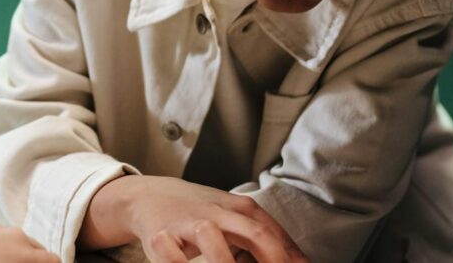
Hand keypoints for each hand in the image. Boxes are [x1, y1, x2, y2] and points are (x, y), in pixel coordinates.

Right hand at [79, 175, 307, 262]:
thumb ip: (266, 239)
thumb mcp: (235, 218)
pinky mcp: (161, 236)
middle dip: (272, 259)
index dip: (289, 258)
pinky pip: (170, 253)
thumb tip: (302, 262)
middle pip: (251, 232)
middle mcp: (216, 213)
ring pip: (210, 237)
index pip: (272, 233)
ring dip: (225, 262)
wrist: (150, 196)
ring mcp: (188, 223)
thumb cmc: (200, 212)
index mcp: (239, 209)